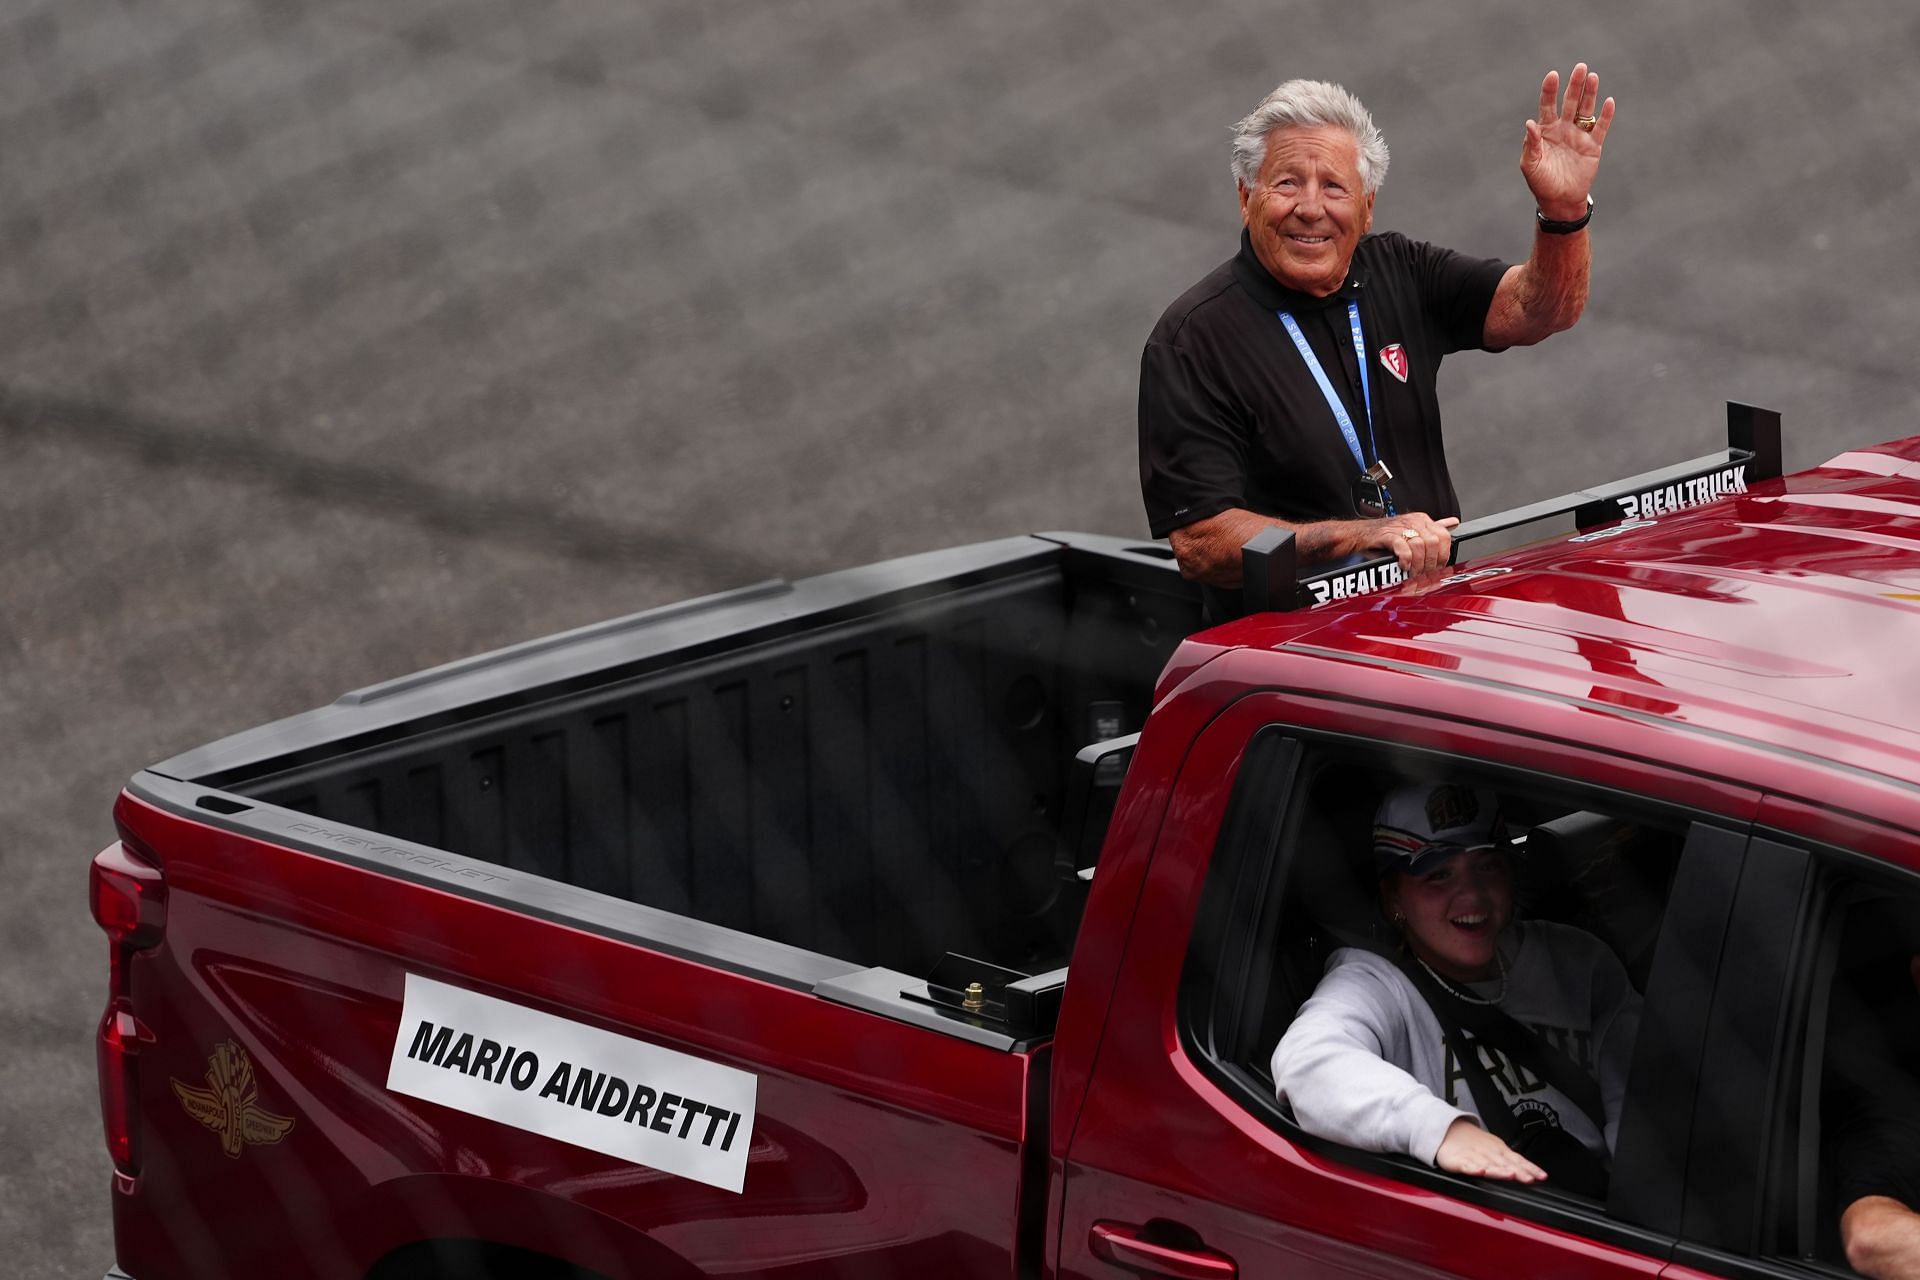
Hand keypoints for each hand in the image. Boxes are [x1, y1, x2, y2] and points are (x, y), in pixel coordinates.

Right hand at [1361, 513, 1456, 577]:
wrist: (1359, 535)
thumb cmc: (1386, 536)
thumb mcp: (1413, 530)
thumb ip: (1433, 528)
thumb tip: (1453, 523)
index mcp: (1422, 520)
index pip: (1443, 536)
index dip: (1443, 554)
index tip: (1438, 566)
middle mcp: (1413, 521)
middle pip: (1433, 542)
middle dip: (1430, 562)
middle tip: (1424, 573)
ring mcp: (1400, 527)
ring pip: (1420, 546)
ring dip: (1418, 564)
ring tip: (1413, 572)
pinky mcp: (1387, 535)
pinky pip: (1403, 547)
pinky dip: (1405, 559)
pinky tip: (1403, 565)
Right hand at [1435, 1118, 1548, 1182]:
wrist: (1447, 1129)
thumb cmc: (1473, 1143)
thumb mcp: (1494, 1148)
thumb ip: (1510, 1161)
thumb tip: (1530, 1172)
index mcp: (1499, 1150)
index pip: (1518, 1159)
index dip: (1530, 1168)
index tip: (1541, 1176)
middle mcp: (1488, 1153)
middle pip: (1505, 1163)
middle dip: (1518, 1171)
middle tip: (1529, 1178)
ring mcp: (1473, 1156)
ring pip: (1488, 1164)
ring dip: (1499, 1170)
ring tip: (1510, 1175)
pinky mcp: (1458, 1161)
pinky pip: (1466, 1165)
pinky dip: (1473, 1168)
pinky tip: (1480, 1171)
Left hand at [1521, 63, 1614, 220]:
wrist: (1560, 201)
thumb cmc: (1541, 182)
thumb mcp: (1530, 165)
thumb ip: (1531, 143)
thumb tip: (1530, 123)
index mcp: (1546, 131)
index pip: (1548, 105)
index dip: (1550, 90)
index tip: (1553, 75)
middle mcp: (1563, 128)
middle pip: (1570, 102)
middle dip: (1575, 85)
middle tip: (1580, 67)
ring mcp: (1579, 135)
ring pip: (1586, 110)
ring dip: (1590, 93)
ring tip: (1593, 76)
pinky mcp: (1593, 146)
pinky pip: (1600, 127)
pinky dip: (1605, 115)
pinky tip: (1608, 101)